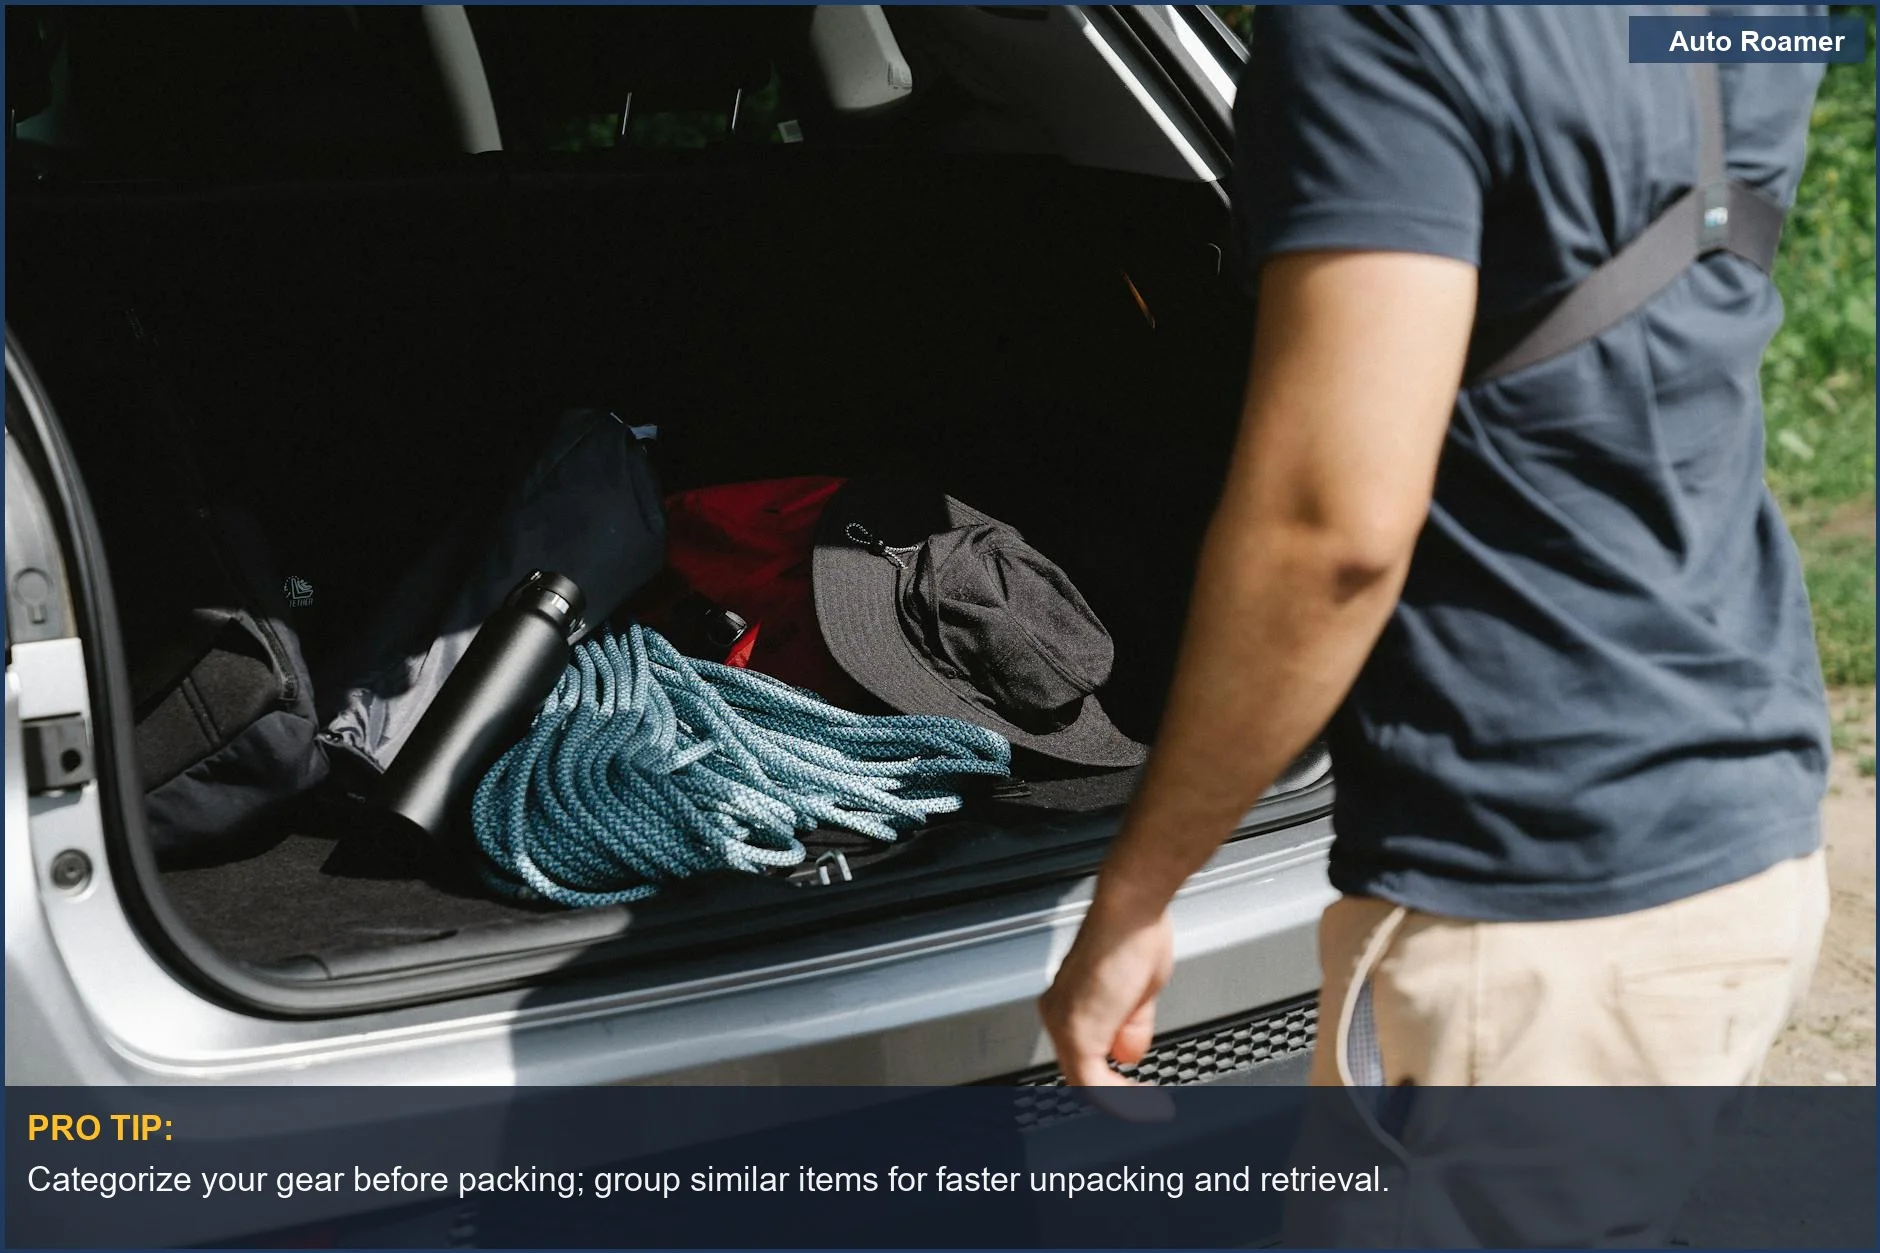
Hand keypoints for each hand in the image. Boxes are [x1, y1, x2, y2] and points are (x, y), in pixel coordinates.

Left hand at [1037, 899, 1174, 1086]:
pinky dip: (1124, 1100)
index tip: (1139, 1088)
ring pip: (1086, 1083)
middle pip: (1082, 1070)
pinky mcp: (1077, 1033)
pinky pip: (1095, 1085)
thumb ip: (1131, 1026)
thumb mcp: (1140, 991)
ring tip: (1152, 1103)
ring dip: (1124, 1099)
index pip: (1082, 1054)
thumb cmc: (1137, 933)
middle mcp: (1058, 1013)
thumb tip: (1130, 1055)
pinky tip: (1147, 1101)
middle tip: (1148, 1100)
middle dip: (1119, 1089)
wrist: (1132, 911)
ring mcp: (1063, 1024)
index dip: (1113, 1078)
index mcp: (1069, 1001)